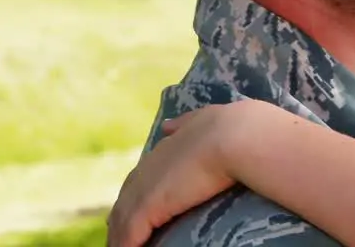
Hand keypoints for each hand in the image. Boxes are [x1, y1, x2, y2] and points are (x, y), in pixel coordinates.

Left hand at [106, 102, 248, 246]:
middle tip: (119, 241)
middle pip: (123, 205)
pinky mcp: (147, 207)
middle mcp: (146, 170)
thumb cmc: (231, 129)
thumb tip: (167, 126)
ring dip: (120, 239)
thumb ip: (184, 124)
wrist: (235, 136)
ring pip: (121, 223)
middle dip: (120, 224)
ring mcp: (144, 189)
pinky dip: (126, 246)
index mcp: (160, 152)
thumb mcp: (203, 121)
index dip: (133, 200)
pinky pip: (129, 236)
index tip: (128, 215)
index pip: (138, 182)